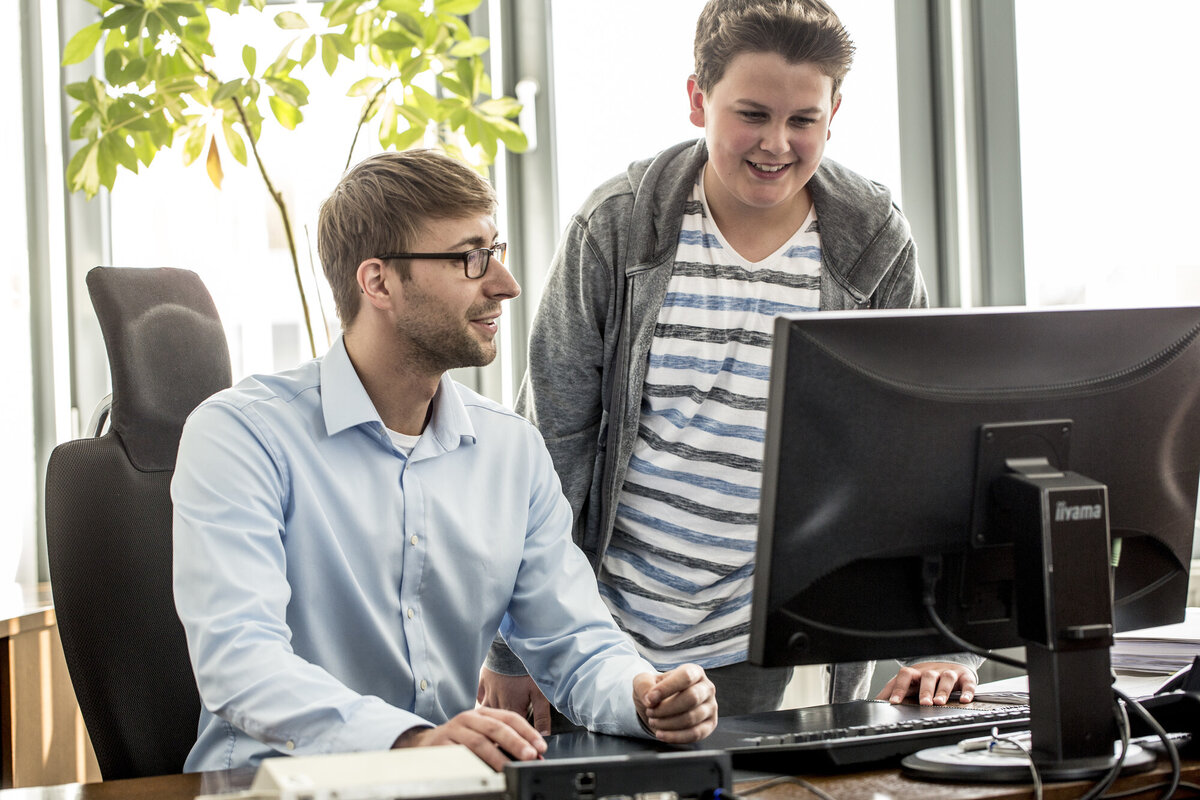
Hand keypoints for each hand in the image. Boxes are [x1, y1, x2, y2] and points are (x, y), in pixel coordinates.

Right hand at [393, 707, 545, 771]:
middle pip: (496, 728)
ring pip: (478, 742)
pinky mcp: (441, 745)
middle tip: (530, 755)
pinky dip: (474, 764)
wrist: (425, 744)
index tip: (540, 746)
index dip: (527, 731)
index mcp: (482, 714)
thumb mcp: (483, 737)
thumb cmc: (460, 741)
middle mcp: (469, 718)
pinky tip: (485, 772)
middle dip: (515, 742)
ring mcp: (454, 730)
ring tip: (510, 767)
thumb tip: (535, 757)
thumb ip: (506, 745)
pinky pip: (460, 755)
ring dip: (497, 756)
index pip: (509, 717)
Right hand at [477, 667, 551, 734]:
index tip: (520, 741)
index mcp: (512, 707)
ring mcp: (489, 691)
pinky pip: (478, 694)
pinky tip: (483, 705)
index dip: (517, 735)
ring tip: (493, 726)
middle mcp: (497, 702)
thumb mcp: (540, 692)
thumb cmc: (527, 669)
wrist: (511, 646)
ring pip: (486, 710)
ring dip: (491, 717)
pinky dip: (481, 700)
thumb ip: (542, 715)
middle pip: (498, 721)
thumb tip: (544, 734)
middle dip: (502, 729)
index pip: (513, 728)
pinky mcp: (483, 679)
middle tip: (506, 735)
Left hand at [633, 664, 717, 742]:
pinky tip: (661, 734)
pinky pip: (695, 734)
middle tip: (650, 712)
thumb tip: (649, 699)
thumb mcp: (644, 682)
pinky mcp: (710, 725)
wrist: (660, 706)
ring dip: (667, 723)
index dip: (666, 689)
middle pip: (691, 698)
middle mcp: (707, 688)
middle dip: (666, 708)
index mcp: (694, 671)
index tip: (649, 699)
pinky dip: (675, 737)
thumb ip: (644, 685)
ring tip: (653, 721)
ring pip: (692, 718)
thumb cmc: (656, 691)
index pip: (685, 677)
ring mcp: (711, 707)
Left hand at [875, 662, 977, 705]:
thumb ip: (892, 691)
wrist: (950, 664)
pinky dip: (967, 691)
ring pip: (946, 678)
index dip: (899, 688)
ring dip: (943, 690)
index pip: (904, 675)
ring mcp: (949, 673)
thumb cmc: (925, 678)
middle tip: (923, 703)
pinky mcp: (965, 678)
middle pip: (927, 677)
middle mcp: (932, 672)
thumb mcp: (909, 683)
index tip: (894, 702)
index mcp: (916, 673)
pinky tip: (964, 700)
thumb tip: (874, 703)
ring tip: (939, 702)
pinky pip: (968, 683)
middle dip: (925, 690)